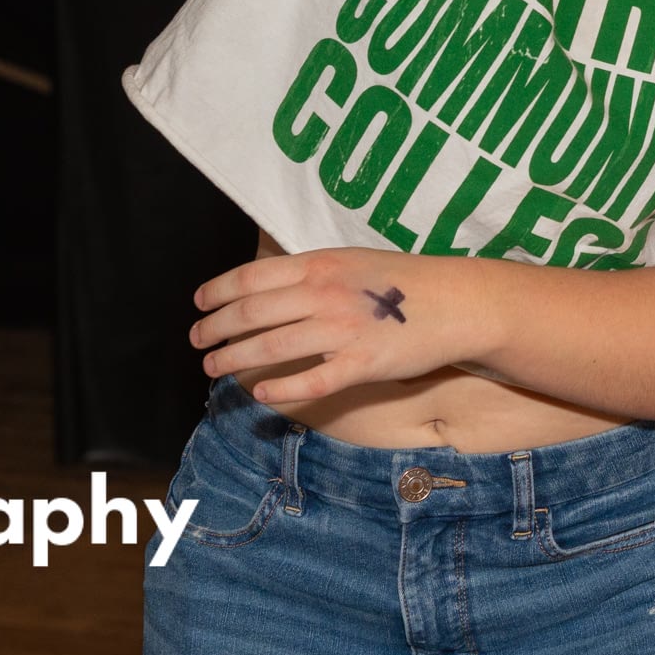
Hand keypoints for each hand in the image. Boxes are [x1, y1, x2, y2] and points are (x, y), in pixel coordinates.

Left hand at [189, 245, 474, 406]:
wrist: (456, 302)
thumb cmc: (403, 282)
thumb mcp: (352, 261)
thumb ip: (311, 273)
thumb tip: (264, 287)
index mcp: (320, 263)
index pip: (252, 277)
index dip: (217, 292)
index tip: (199, 305)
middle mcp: (325, 293)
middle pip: (252, 313)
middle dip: (215, 329)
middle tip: (198, 342)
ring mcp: (342, 329)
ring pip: (271, 347)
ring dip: (234, 359)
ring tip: (215, 368)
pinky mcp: (360, 364)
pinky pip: (310, 381)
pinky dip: (280, 389)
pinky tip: (261, 393)